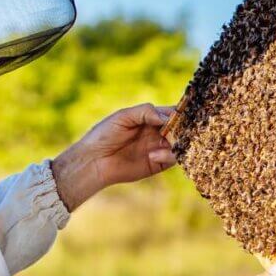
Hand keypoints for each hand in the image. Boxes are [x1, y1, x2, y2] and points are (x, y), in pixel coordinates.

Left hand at [52, 103, 176, 210]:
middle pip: (180, 128)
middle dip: (182, 128)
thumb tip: (166, 117)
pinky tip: (153, 155)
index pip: (172, 112)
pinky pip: (173, 158)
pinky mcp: (158, 163)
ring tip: (166, 142)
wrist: (93, 160)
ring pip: (181, 143)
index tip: (181, 114)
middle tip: (176, 129)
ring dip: (178, 141)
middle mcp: (158, 132)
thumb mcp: (123, 117)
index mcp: (150, 118)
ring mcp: (159, 147)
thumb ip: (145, 112)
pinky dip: (168, 155)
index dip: (180, 112)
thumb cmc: (104, 135)